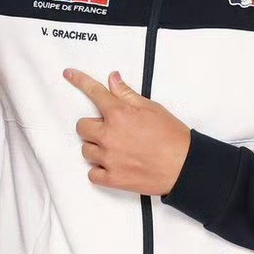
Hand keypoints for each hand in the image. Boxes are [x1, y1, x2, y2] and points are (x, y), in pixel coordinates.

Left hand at [63, 68, 190, 195]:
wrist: (184, 166)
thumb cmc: (172, 137)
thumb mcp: (151, 108)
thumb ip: (127, 94)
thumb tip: (113, 80)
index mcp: (119, 114)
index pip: (94, 92)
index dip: (80, 80)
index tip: (69, 75)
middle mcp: (110, 136)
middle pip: (82, 126)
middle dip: (93, 125)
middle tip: (110, 128)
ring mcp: (109, 159)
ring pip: (86, 150)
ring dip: (96, 147)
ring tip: (115, 147)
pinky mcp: (113, 178)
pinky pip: (92, 173)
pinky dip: (99, 169)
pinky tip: (112, 164)